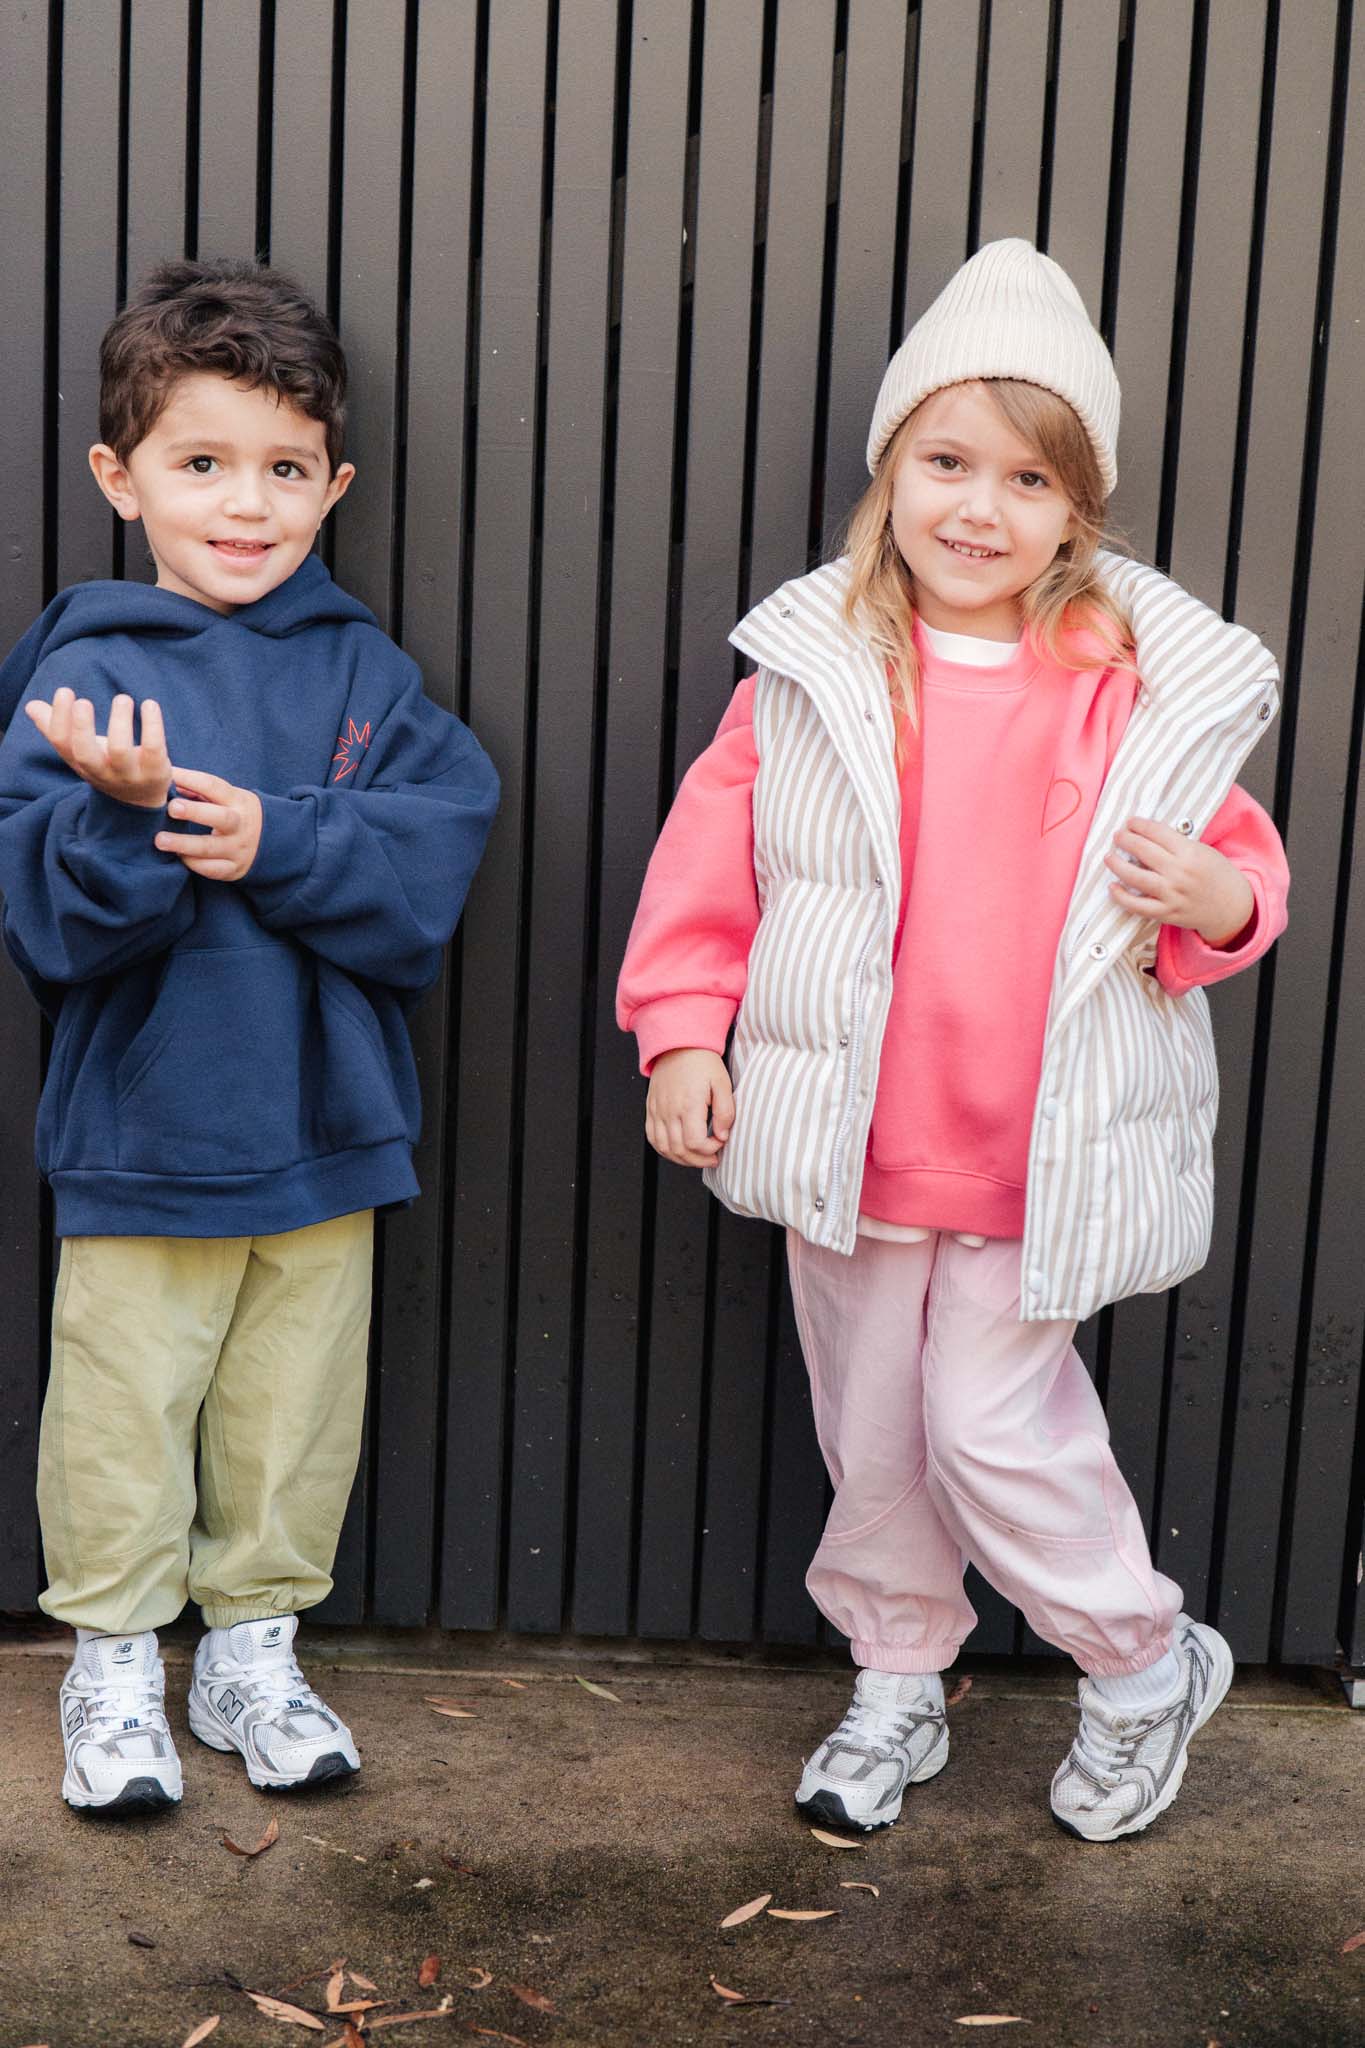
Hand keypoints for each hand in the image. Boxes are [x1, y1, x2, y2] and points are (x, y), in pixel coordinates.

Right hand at [25, 689, 171, 808]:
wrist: (141, 800)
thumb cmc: (106, 764)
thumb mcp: (81, 750)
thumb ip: (57, 728)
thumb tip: (32, 706)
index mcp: (80, 762)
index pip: (63, 744)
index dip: (60, 719)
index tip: (65, 691)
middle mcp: (102, 771)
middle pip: (85, 754)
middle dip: (81, 728)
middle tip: (83, 702)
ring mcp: (129, 774)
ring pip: (120, 751)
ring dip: (120, 723)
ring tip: (122, 698)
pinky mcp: (156, 772)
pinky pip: (153, 749)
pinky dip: (153, 726)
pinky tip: (149, 704)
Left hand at [154, 769, 263, 880]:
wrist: (272, 841)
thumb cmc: (235, 813)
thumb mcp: (226, 797)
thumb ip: (198, 789)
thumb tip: (168, 778)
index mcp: (238, 801)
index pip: (214, 786)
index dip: (190, 779)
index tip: (167, 775)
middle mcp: (241, 825)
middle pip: (221, 818)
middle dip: (195, 812)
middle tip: (172, 808)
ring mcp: (238, 848)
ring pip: (211, 848)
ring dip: (184, 844)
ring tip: (160, 840)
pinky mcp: (233, 868)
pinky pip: (211, 869)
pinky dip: (193, 863)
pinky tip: (176, 856)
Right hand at [646, 1048, 734, 1166]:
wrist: (678, 1045)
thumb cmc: (701, 1062)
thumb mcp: (722, 1083)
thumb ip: (725, 1112)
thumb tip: (722, 1135)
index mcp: (689, 1104)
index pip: (695, 1143)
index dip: (710, 1150)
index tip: (720, 1142)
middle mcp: (670, 1110)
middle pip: (680, 1150)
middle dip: (699, 1160)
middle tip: (713, 1158)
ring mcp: (657, 1111)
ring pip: (665, 1148)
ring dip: (682, 1159)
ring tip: (697, 1158)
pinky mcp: (651, 1109)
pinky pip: (653, 1138)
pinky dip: (664, 1150)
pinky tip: (678, 1150)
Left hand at [1105, 816, 1254, 945]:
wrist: (1231, 906)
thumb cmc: (1215, 874)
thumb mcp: (1202, 851)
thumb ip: (1177, 844)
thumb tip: (1145, 836)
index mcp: (1190, 853)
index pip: (1157, 832)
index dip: (1139, 825)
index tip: (1130, 822)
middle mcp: (1179, 873)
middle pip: (1143, 851)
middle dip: (1125, 840)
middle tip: (1117, 835)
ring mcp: (1171, 894)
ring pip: (1135, 877)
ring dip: (1117, 865)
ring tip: (1108, 857)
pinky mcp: (1166, 913)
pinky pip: (1138, 906)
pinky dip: (1122, 897)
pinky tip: (1113, 887)